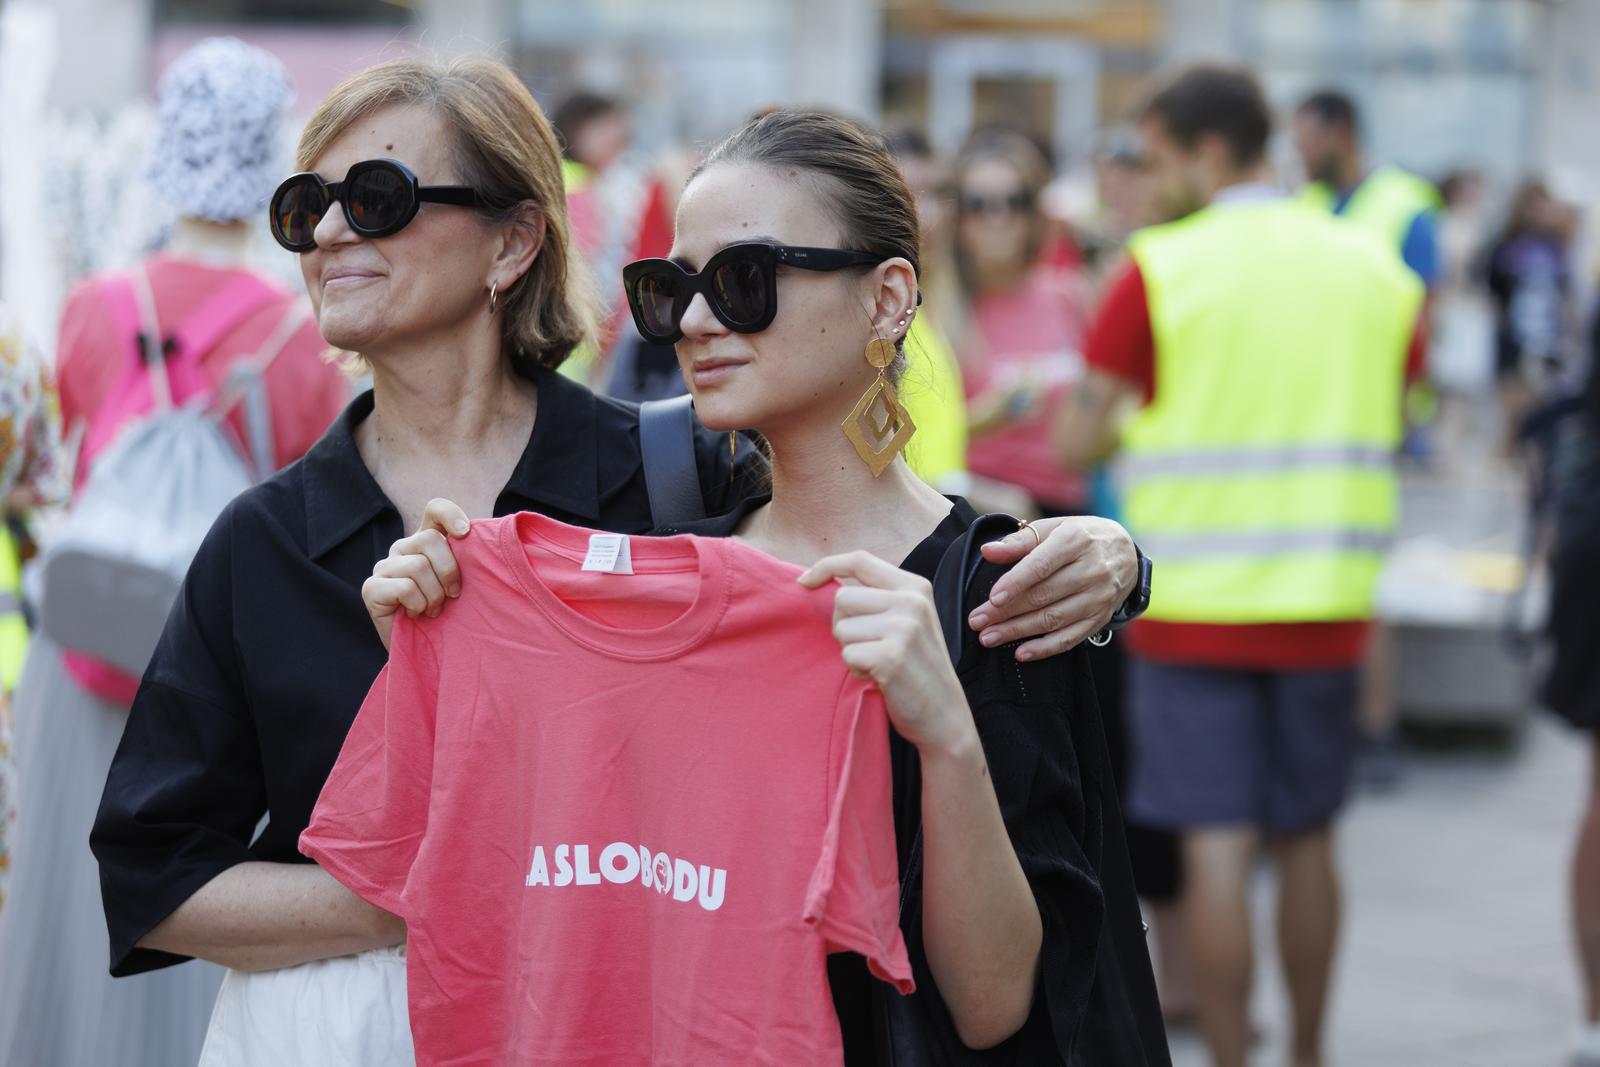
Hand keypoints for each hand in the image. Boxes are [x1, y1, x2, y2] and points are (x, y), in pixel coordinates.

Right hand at [362, 498, 471, 650]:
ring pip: (418, 565)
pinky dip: (418, 604)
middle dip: (449, 570)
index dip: (450, 514)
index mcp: (426, 540)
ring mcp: (384, 567)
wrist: (428, 652)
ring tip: (433, 610)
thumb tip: (486, 538)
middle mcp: (403, 548)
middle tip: (454, 595)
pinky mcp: (371, 588)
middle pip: (429, 538)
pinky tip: (417, 615)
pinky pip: (404, 587)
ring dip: (434, 595)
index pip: (434, 509)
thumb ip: (471, 560)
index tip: (466, 534)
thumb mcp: (465, 584)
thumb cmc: (451, 616)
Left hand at [799, 551, 976, 756]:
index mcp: (914, 587)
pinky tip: (880, 677)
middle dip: (843, 625)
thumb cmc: (917, 668)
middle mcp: (911, 601)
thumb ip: (878, 598)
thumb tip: (822, 582)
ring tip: (878, 663)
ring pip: (841, 628)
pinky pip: (847, 655)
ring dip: (851, 650)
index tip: (805, 581)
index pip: (860, 560)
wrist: (944, 714)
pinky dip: (856, 670)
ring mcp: (903, 628)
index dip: (826, 566)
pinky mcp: (891, 656)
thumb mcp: (908, 620)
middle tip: (868, 646)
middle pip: (842, 598)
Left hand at [967, 515, 1137, 661]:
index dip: (1015, 583)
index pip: (1041, 565)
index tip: (991, 598)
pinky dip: (1045, 648)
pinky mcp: (1101, 618)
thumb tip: (988, 551)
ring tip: (989, 637)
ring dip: (1018, 631)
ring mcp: (1098, 597)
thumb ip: (1019, 541)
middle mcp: (1092, 570)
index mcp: (1076, 540)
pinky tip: (1021, 653)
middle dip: (1006, 611)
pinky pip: (1071, 638)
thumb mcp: (1053, 529)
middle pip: (1043, 595)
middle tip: (977, 621)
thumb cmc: (1080, 537)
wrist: (1125, 553)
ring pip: (1053, 619)